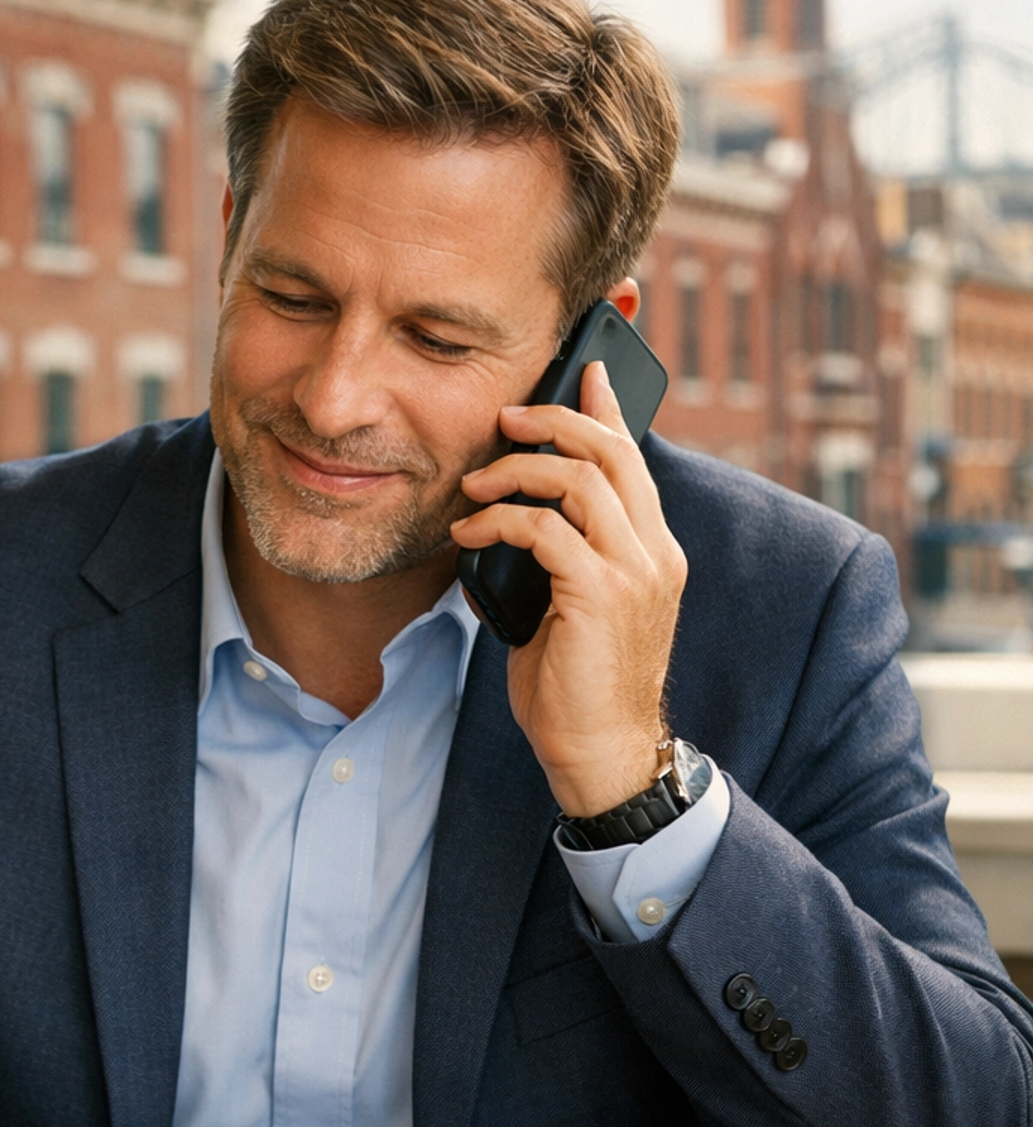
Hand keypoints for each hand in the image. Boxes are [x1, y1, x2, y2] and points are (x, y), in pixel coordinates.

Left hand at [449, 361, 685, 817]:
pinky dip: (500, 520)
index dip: (608, 410)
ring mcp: (634, 572)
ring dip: (517, 469)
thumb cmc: (576, 689)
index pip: (634, 461)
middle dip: (555, 421)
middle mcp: (655, 554)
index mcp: (654, 553)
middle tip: (506, 419)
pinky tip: (470, 533)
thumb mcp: (569, 610)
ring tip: (475, 483)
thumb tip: (506, 524)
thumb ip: (558, 560)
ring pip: (580, 478)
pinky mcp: (602, 594)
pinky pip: (545, 529)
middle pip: (612, 452)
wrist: (600, 753)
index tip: (585, 372)